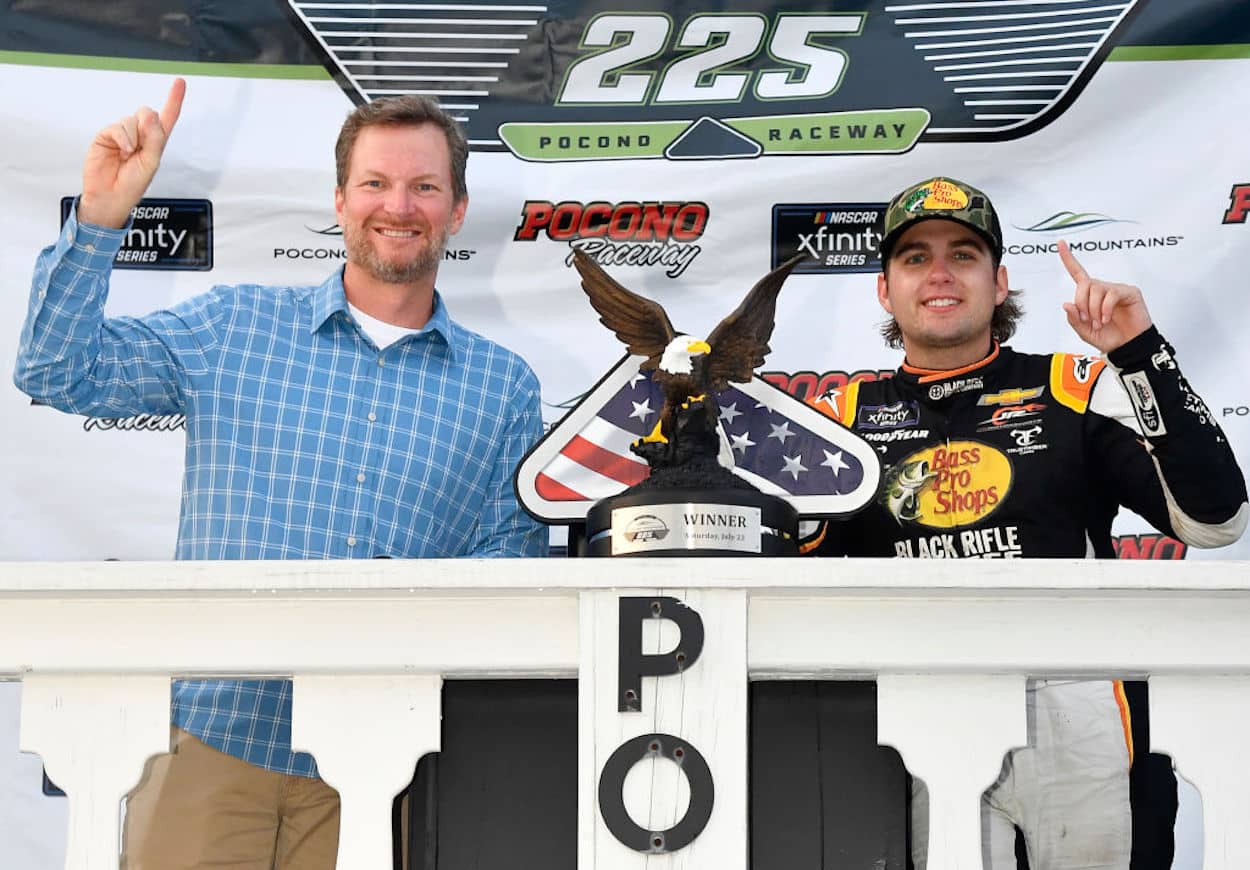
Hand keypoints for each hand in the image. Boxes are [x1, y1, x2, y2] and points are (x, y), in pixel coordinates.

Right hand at [78, 78, 185, 228]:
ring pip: (132, 119)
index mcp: (156, 141)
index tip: (180, 82)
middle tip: (141, 149)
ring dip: (133, 138)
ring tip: (128, 155)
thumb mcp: (151, 162)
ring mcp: (123, 134)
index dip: (174, 99)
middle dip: (147, 128)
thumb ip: (154, 137)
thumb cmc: (133, 184)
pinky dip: (122, 138)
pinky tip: (122, 151)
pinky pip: (118, 126)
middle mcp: (140, 134)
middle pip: (147, 113)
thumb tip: (149, 113)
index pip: (167, 117)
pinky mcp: (107, 135)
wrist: (110, 196)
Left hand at [1058, 239, 1151, 352]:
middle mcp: (1102, 289)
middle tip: (1087, 319)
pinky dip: (1105, 308)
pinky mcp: (1129, 292)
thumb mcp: (1084, 331)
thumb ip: (1074, 318)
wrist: (1128, 347)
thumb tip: (1066, 303)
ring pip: (1096, 289)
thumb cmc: (1109, 337)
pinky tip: (1106, 319)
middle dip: (1082, 303)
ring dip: (1093, 309)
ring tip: (1099, 322)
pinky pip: (1111, 294)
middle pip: (1084, 284)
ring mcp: (1116, 289)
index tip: (1060, 243)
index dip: (1068, 258)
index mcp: (1090, 296)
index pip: (1077, 273)